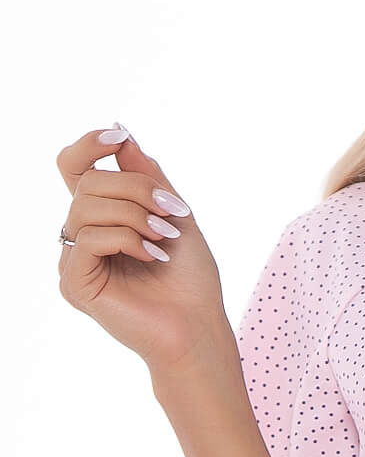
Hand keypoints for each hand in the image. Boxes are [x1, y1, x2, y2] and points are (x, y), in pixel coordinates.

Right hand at [56, 122, 229, 372]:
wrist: (198, 326)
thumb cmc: (191, 278)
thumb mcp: (173, 213)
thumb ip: (145, 175)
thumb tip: (119, 130)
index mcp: (102, 218)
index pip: (75, 168)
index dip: (89, 146)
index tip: (119, 138)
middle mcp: (81, 237)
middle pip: (86, 183)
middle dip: (136, 190)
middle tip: (172, 213)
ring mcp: (74, 261)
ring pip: (85, 208)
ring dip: (134, 216)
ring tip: (164, 239)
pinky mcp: (74, 284)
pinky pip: (87, 239)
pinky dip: (126, 240)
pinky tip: (153, 257)